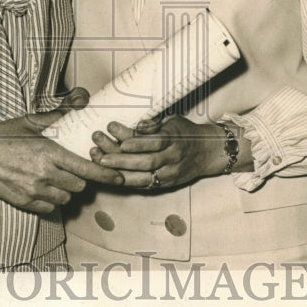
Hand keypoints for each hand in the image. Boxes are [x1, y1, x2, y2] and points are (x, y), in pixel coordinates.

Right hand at [0, 91, 122, 214]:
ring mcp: (34, 190)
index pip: (86, 169)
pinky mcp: (25, 202)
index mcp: (48, 152)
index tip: (119, 177)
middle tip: (69, 169)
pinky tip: (41, 187)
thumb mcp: (30, 122)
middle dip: (79, 179)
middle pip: (79, 186)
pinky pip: (50, 207)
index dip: (106, 175)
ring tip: (53, 177)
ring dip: (65, 190)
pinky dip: (50, 200)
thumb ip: (57, 115)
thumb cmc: (3, 135)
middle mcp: (44, 174)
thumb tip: (80, 102)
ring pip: (65, 198)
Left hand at [89, 114, 225, 191]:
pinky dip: (127, 181)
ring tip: (100, 163)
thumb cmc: (184, 132)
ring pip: (143, 176)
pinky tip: (110, 176)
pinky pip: (144, 185)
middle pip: (145, 161)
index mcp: (174, 138)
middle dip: (120, 158)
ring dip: (119, 171)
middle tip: (98, 154)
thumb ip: (154, 124)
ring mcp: (170, 173)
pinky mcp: (166, 184)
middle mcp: (173, 158)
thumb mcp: (172, 121)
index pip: (153, 141)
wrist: (207, 152)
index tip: (112, 129)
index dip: (133, 139)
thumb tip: (137, 124)